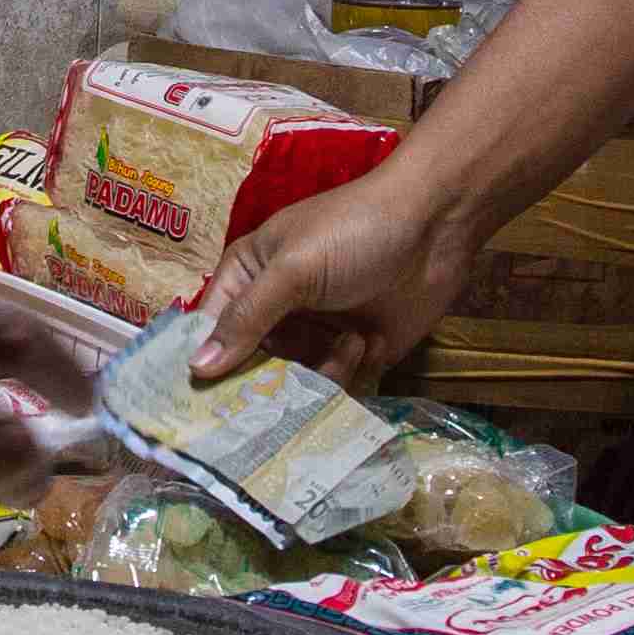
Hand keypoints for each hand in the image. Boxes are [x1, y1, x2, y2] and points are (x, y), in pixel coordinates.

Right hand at [192, 167, 475, 389]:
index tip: (197, 409)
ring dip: (315, 373)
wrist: (437, 225)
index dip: (202, 366)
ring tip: (347, 344)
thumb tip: (196, 369)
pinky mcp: (352, 353)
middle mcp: (275, 310)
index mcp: (247, 277)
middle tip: (276, 399)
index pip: (207, 331)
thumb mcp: (294, 268)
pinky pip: (330, 387)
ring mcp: (314, 333)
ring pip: (290, 384)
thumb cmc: (355, 230)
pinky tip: (365, 343)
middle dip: (263, 383)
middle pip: (248, 367)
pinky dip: (344, 373)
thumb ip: (246, 318)